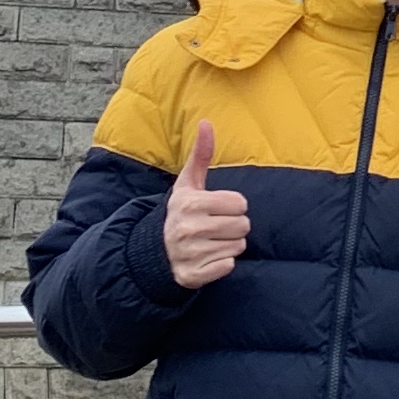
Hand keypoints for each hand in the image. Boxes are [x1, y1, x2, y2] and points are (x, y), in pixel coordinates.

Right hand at [161, 118, 249, 290]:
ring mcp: (189, 254)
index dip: (234, 206)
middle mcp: (188, 229)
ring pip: (237, 247)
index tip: (219, 208)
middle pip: (242, 226)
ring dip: (229, 244)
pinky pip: (227, 267)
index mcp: (190, 204)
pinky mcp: (192, 275)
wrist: (156, 250)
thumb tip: (206, 122)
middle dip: (234, 226)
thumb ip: (201, 154)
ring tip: (211, 241)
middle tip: (216, 226)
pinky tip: (207, 257)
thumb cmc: (182, 211)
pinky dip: (222, 263)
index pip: (240, 204)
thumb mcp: (188, 184)